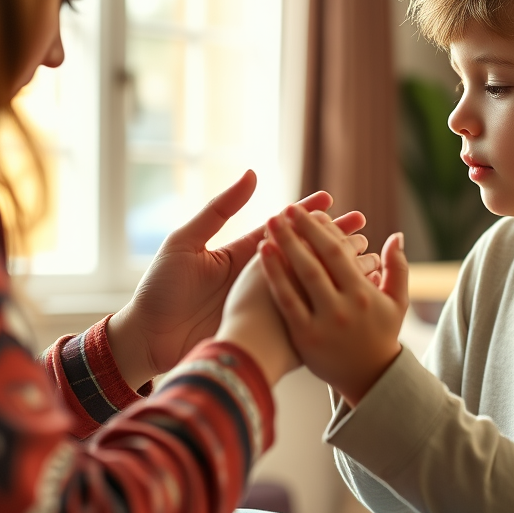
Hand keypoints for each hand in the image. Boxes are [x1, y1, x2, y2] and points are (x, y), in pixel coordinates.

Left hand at [107, 171, 367, 388]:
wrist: (147, 338)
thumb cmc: (161, 288)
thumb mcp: (187, 242)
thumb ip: (219, 210)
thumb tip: (252, 174)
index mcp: (240, 254)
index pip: (281, 229)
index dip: (307, 215)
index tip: (333, 201)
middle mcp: (255, 276)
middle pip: (302, 254)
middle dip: (332, 239)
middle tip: (363, 226)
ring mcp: (260, 303)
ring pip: (306, 284)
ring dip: (335, 271)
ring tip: (366, 260)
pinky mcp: (259, 328)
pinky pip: (296, 316)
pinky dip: (322, 307)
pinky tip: (346, 302)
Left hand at [260, 205, 409, 405]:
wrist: (370, 380)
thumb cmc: (382, 336)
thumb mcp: (397, 303)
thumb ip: (398, 268)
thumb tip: (396, 235)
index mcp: (364, 294)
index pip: (339, 253)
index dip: (321, 230)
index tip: (304, 211)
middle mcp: (344, 306)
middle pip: (317, 261)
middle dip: (299, 232)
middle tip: (283, 209)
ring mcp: (323, 322)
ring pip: (301, 277)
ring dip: (284, 247)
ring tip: (270, 224)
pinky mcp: (305, 337)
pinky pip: (287, 300)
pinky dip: (275, 276)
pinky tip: (263, 254)